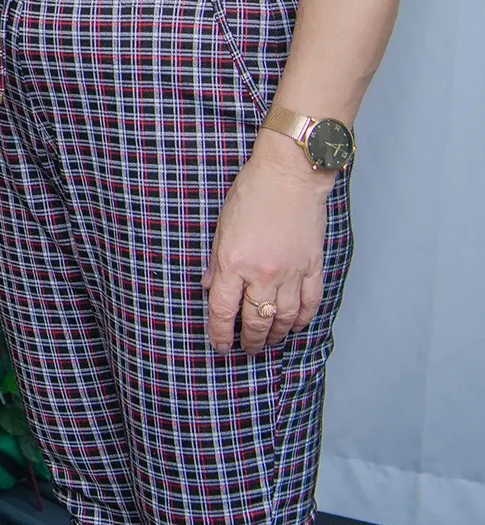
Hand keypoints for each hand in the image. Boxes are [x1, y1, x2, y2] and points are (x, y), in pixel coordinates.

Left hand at [203, 132, 331, 352]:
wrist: (290, 175)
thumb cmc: (251, 193)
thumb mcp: (222, 227)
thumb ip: (217, 263)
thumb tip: (210, 289)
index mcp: (234, 262)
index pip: (224, 310)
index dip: (220, 334)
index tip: (218, 345)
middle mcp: (263, 273)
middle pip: (256, 320)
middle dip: (249, 340)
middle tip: (245, 349)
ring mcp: (291, 272)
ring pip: (285, 318)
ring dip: (276, 335)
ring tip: (268, 342)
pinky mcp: (313, 267)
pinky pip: (310, 303)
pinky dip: (303, 319)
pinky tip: (295, 325)